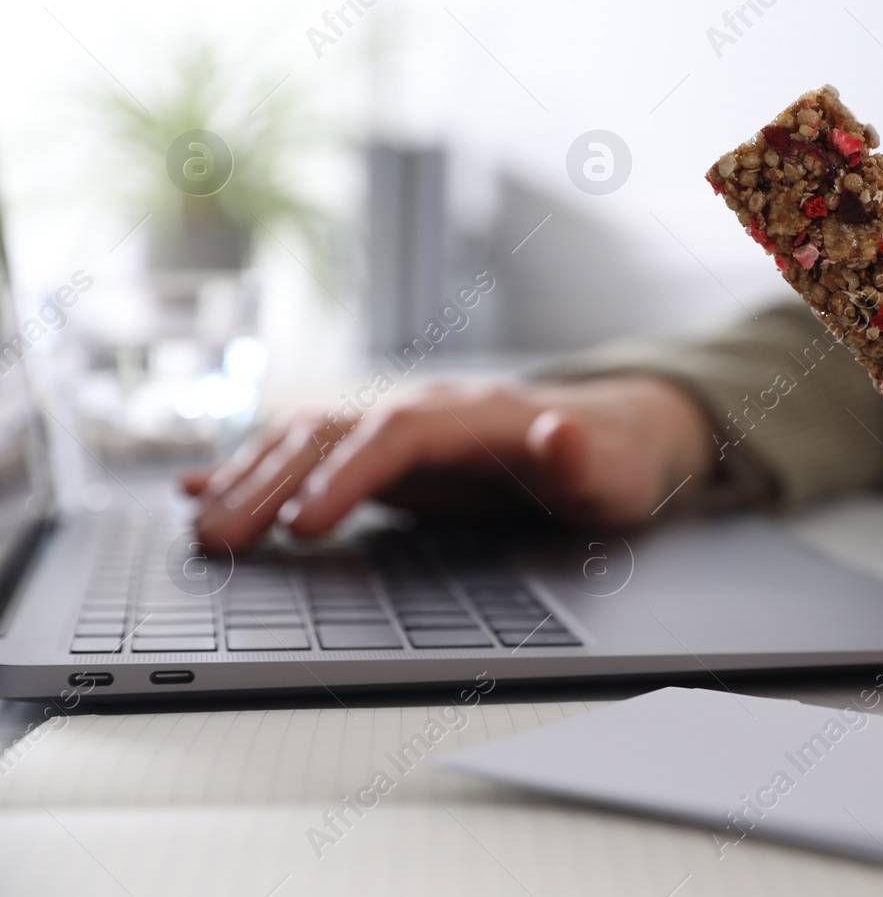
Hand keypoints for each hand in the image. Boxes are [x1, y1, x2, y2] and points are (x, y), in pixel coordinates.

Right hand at [181, 375, 714, 549]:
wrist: (610, 436)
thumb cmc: (610, 462)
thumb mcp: (613, 469)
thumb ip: (583, 456)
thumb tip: (563, 431)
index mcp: (475, 417)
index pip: (397, 435)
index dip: (347, 476)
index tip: (306, 525)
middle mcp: (424, 412)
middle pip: (334, 434)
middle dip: (273, 483)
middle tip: (220, 540)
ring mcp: (398, 428)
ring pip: (307, 441)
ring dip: (250, 478)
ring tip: (199, 527)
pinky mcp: (383, 453)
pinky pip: (308, 454)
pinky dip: (254, 468)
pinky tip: (202, 490)